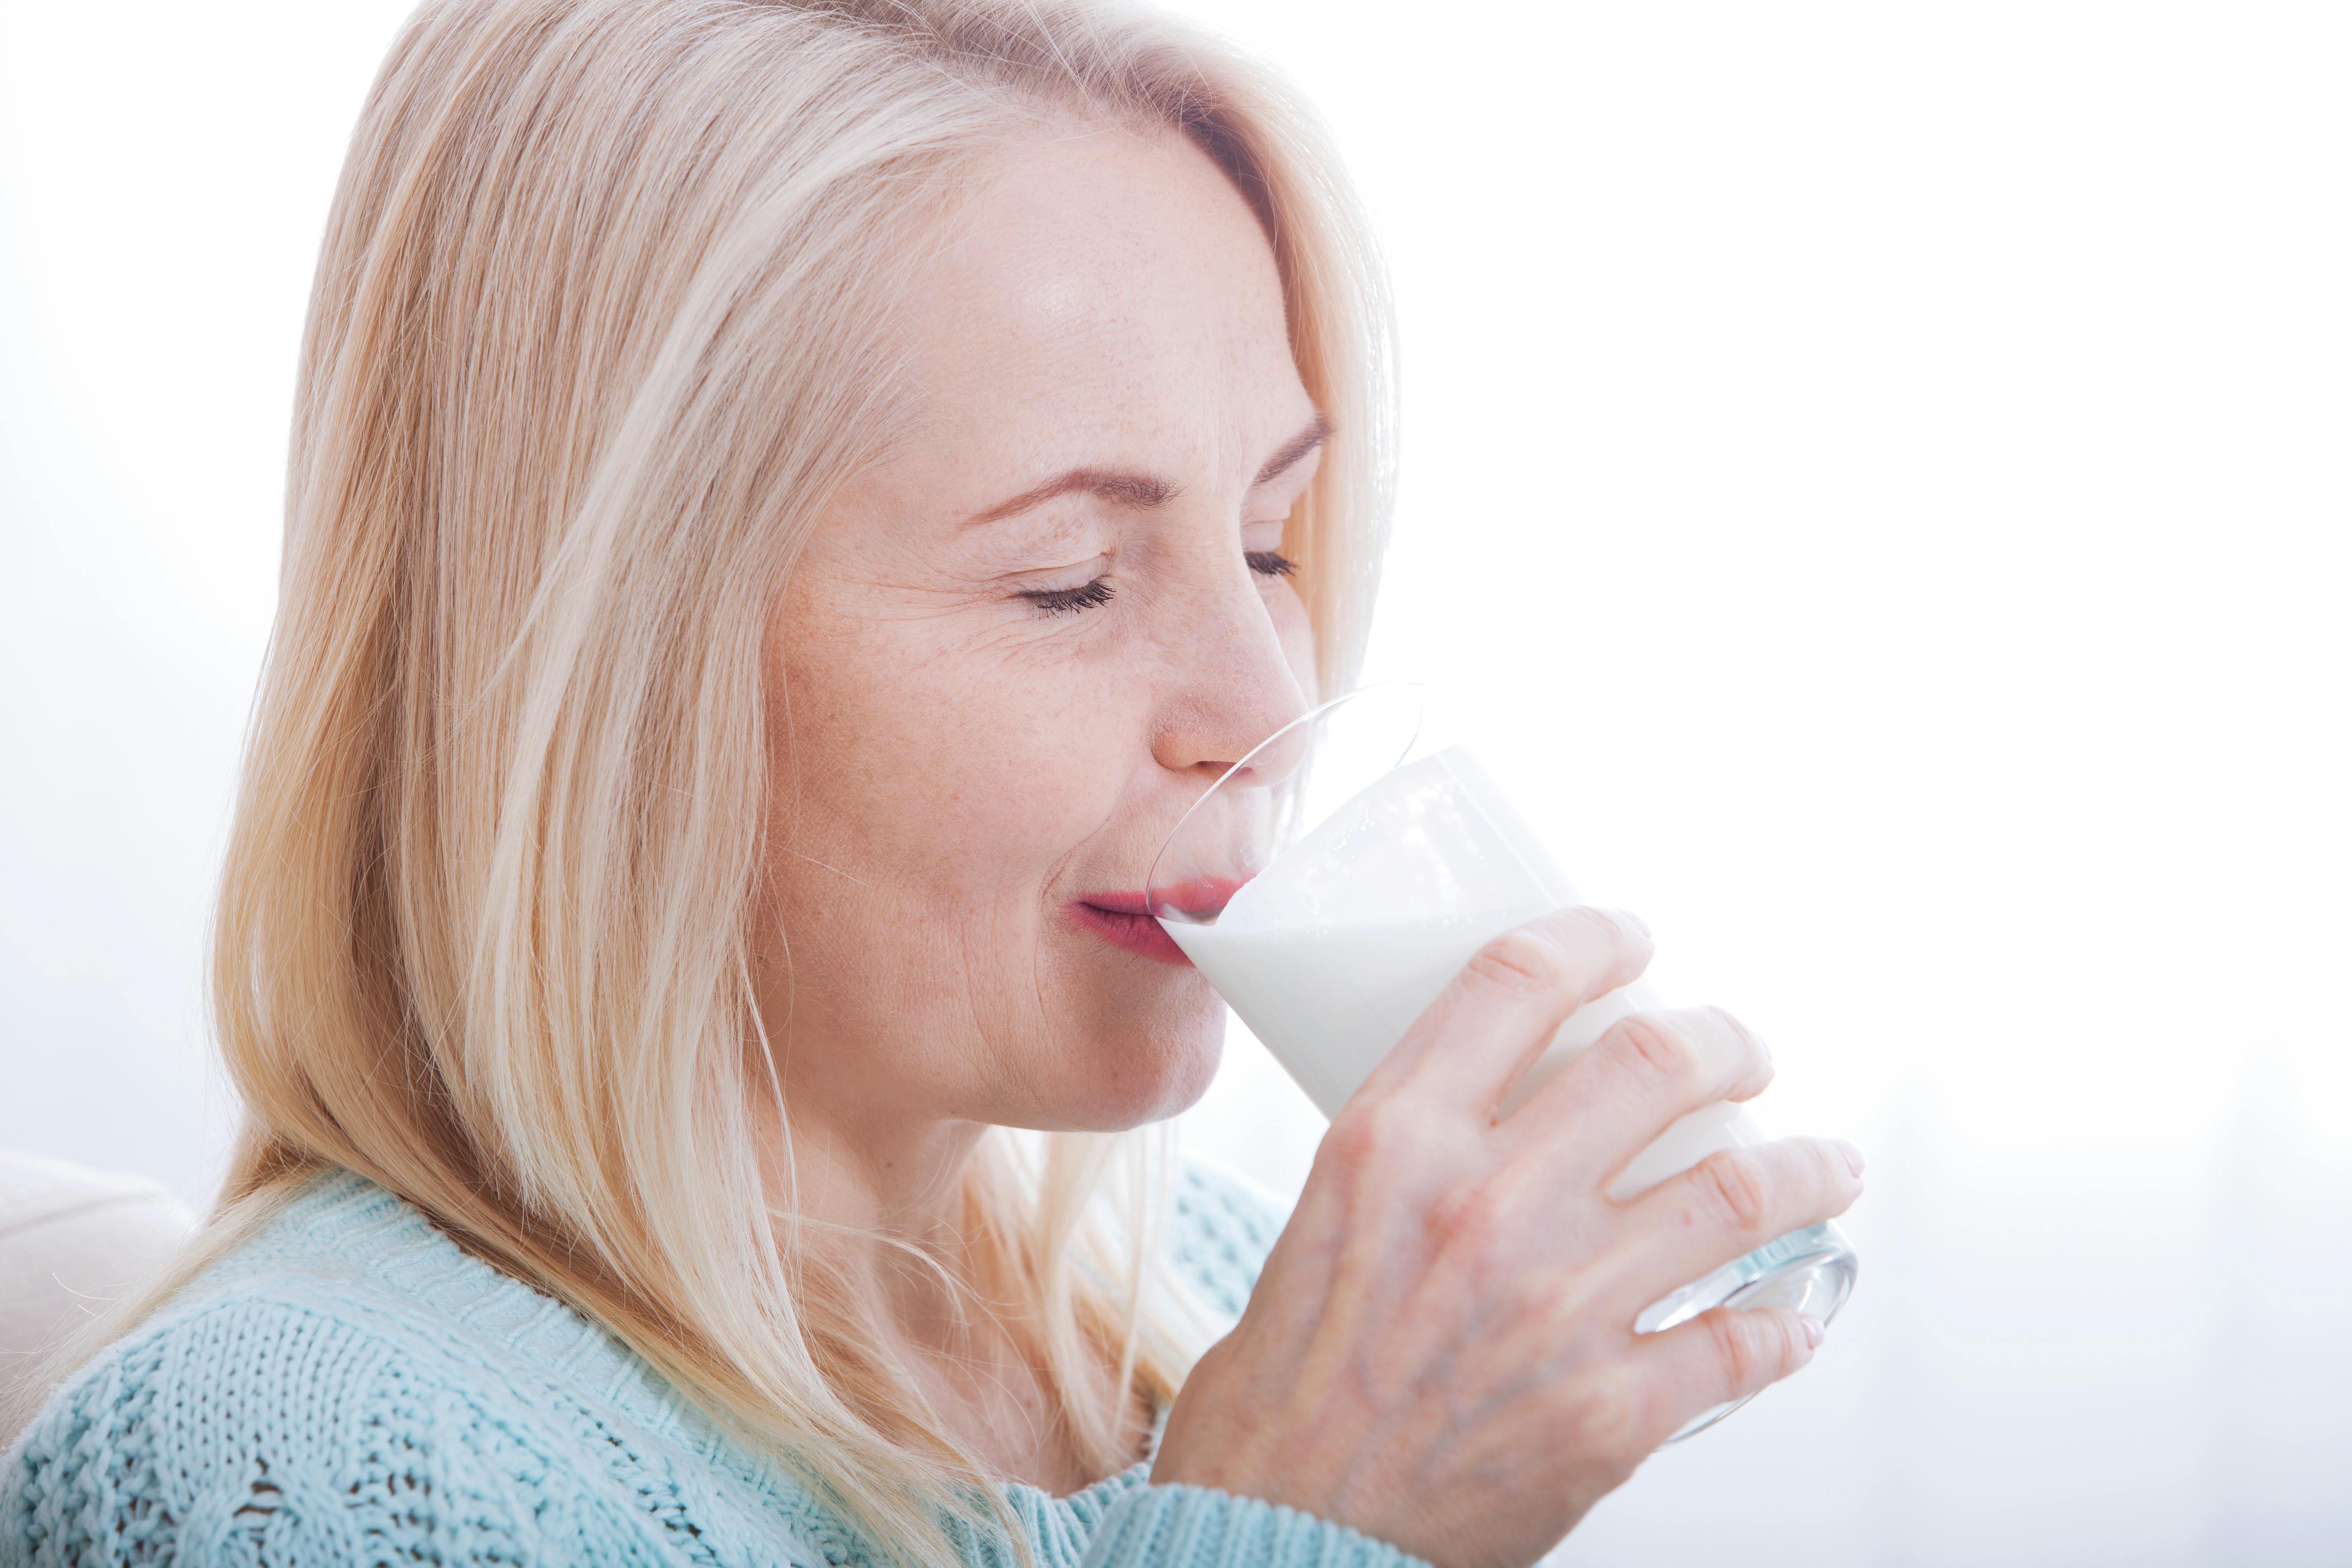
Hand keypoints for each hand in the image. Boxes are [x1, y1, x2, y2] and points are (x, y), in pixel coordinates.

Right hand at [1153, 907, 1862, 1567]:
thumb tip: (1492, 1112)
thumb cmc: (1283, 1386)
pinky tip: (1797, 1310)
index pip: (1519, 981)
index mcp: (1395, 1142)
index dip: (1597, 938)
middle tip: (1744, 1051)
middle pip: (1658, 1063)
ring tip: (1826, 1162)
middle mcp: (1487, 1204)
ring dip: (1805, 1166)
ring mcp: (1561, 1305)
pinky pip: (1746, 1342)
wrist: (1279, 1533)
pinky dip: (1789, 1321)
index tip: (1634, 940)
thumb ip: (1407, 1154)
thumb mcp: (1319, 1217)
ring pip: (1741, 1193)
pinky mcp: (1613, 1411)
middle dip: (1727, 1040)